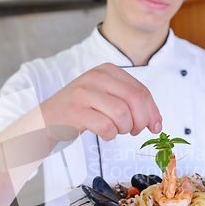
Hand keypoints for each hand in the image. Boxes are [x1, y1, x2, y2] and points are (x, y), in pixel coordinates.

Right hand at [40, 63, 162, 140]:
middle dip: (141, 120)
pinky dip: (110, 135)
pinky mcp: (76, 111)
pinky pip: (106, 127)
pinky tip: (104, 133)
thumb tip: (156, 122)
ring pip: (122, 114)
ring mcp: (84, 93)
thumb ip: (130, 102)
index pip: (141, 90)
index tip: (155, 126)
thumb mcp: (106, 96)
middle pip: (135, 100)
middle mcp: (96, 77)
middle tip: (135, 131)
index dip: (152, 111)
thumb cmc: (81, 110)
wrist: (48, 119)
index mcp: (107, 70)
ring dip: (124, 128)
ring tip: (117, 130)